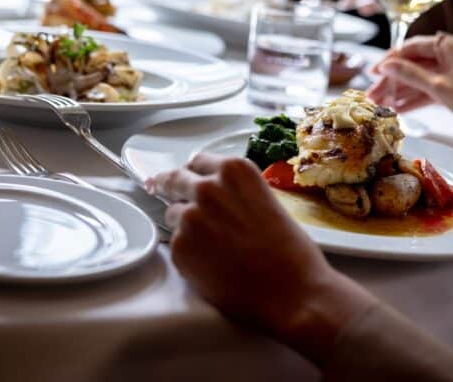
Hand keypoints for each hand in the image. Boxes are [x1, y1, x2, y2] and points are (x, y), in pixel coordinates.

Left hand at [146, 153, 375, 363]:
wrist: (291, 290)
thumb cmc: (290, 250)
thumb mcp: (267, 201)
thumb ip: (236, 192)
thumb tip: (214, 195)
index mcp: (234, 171)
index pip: (199, 161)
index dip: (193, 173)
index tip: (185, 177)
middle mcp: (208, 188)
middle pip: (175, 179)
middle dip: (169, 185)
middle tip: (160, 189)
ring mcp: (190, 217)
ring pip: (172, 214)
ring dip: (184, 224)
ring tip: (211, 245)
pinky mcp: (180, 248)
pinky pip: (175, 244)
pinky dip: (188, 252)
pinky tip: (212, 264)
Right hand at [368, 33, 452, 127]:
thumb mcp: (437, 87)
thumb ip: (409, 74)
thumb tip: (386, 66)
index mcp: (451, 44)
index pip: (412, 47)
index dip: (391, 60)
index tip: (374, 72)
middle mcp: (452, 52)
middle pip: (415, 64)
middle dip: (394, 81)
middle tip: (373, 94)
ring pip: (421, 77)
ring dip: (402, 91)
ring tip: (381, 104)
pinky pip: (431, 87)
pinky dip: (416, 97)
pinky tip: (399, 108)